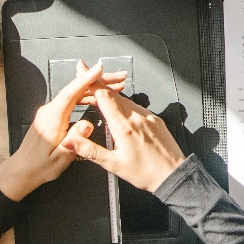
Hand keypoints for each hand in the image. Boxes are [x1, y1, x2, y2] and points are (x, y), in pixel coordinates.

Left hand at [0, 60, 128, 201]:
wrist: (22, 171)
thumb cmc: (39, 167)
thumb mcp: (60, 158)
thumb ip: (74, 140)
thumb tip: (87, 124)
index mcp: (52, 119)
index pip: (70, 93)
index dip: (85, 79)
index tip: (98, 69)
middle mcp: (49, 111)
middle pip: (75, 89)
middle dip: (97, 81)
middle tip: (118, 78)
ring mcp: (50, 112)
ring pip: (75, 93)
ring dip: (94, 88)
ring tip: (114, 87)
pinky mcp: (52, 115)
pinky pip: (71, 100)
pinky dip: (86, 96)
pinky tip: (96, 98)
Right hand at [63, 86, 186, 192]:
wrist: (173, 174)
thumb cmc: (145, 173)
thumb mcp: (113, 164)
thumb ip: (90, 150)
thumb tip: (70, 142)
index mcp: (124, 126)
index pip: (104, 97)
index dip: (91, 82)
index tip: (82, 69)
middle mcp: (137, 117)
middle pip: (113, 95)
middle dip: (98, 86)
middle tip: (85, 78)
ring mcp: (148, 116)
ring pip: (125, 100)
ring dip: (110, 96)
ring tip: (98, 96)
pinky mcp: (156, 119)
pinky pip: (137, 107)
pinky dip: (124, 105)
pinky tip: (119, 110)